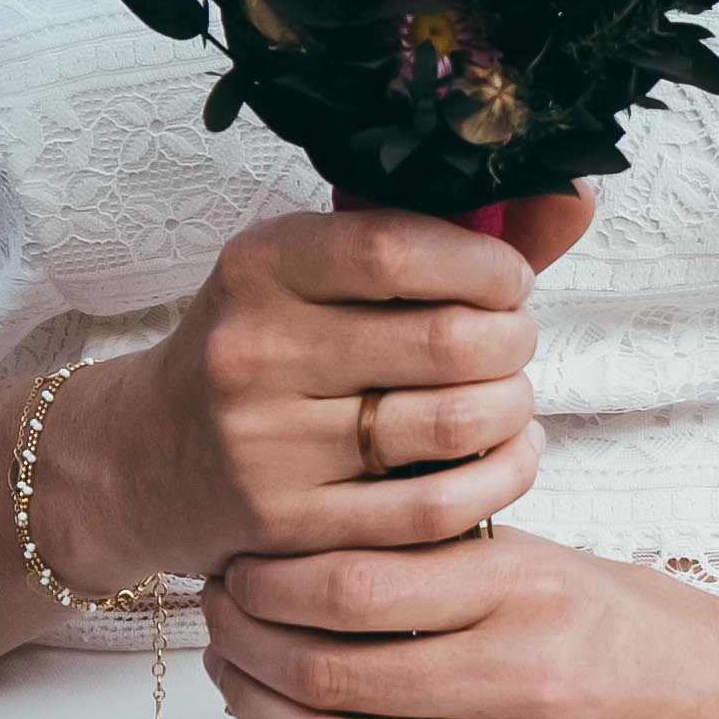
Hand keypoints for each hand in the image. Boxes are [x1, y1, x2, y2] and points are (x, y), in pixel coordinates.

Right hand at [32, 193, 587, 591]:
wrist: (143, 457)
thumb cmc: (263, 348)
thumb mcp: (312, 272)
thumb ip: (436, 233)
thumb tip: (575, 191)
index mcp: (259, 265)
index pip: (397, 248)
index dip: (485, 263)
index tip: (509, 280)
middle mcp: (255, 349)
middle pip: (447, 341)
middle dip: (514, 341)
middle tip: (513, 344)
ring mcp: (268, 445)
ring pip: (454, 425)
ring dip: (513, 410)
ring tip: (509, 401)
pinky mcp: (291, 528)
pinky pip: (436, 508)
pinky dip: (498, 480)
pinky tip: (503, 458)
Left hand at [203, 522, 718, 718]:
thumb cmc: (664, 634)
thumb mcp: (566, 567)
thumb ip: (460, 561)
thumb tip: (328, 538)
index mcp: (525, 592)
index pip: (350, 580)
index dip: (265, 573)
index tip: (234, 558)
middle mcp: (516, 679)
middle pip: (325, 665)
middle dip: (241, 639)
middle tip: (210, 615)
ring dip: (256, 713)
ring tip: (227, 680)